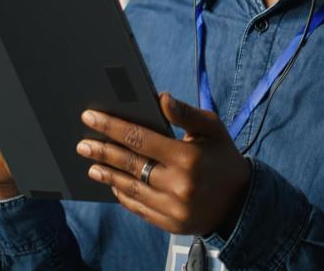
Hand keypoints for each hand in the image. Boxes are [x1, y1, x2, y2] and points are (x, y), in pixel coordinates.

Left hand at [76, 92, 249, 237]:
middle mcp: (178, 184)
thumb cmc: (224, 158)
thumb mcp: (212, 129)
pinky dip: (123, 196)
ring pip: (130, 188)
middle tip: (81, 144)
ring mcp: (173, 208)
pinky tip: (113, 185)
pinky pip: (139, 208)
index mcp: (188, 157)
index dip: (112, 126)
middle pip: (130, 164)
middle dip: (102, 151)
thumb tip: (161, 98)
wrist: (242, 203)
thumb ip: (186, 113)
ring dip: (107, 175)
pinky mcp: (170, 224)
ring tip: (91, 165)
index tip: (90, 117)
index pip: (140, 138)